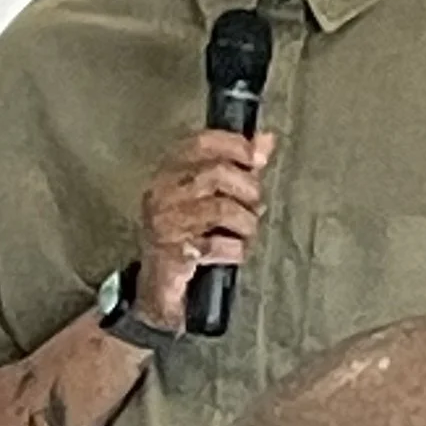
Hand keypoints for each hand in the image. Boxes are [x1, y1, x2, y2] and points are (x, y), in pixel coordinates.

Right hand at [134, 131, 273, 329]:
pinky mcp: (171, 252)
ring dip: (246, 224)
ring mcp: (164, 222)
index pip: (202, 143)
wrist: (158, 285)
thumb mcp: (214, 195)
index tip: (257, 158)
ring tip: (245, 232)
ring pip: (222, 209)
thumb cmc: (189, 233)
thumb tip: (266, 140)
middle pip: (218, 173)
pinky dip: (235, 250)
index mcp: (171, 172)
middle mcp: (162, 192)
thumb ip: (239, 166)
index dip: (235, 145)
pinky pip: (217, 245)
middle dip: (249, 191)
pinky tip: (232, 253)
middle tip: (254, 208)